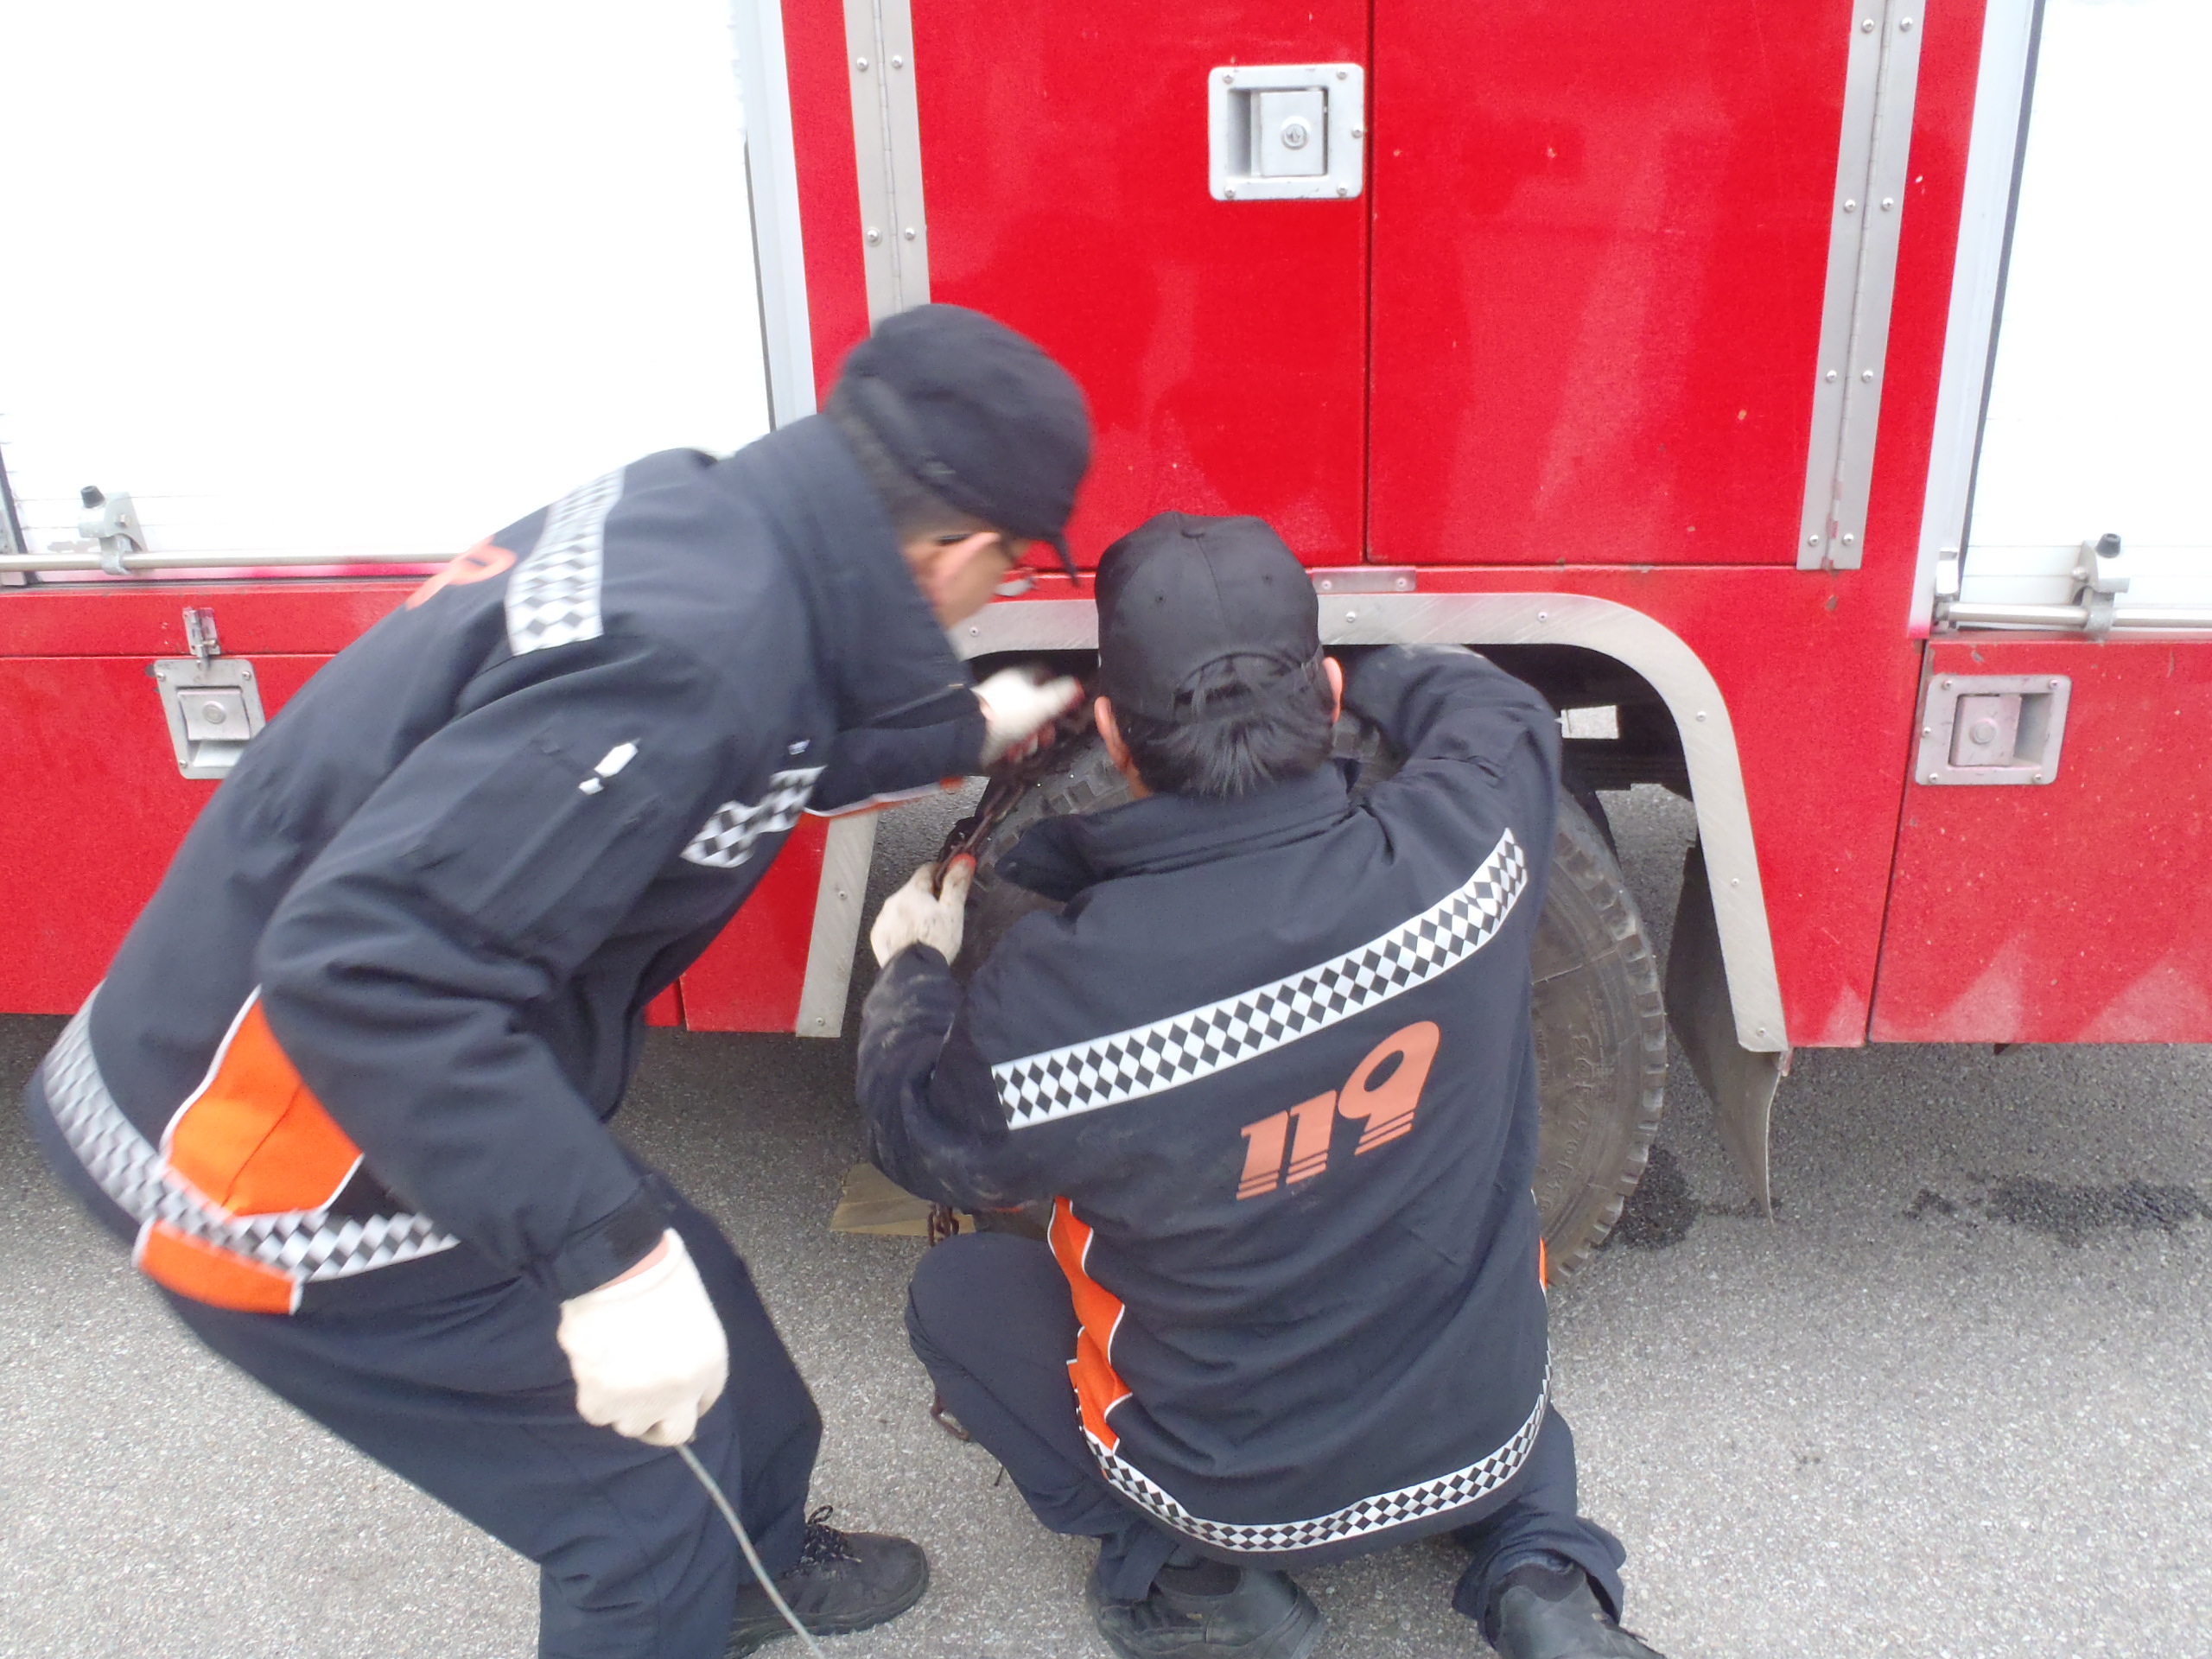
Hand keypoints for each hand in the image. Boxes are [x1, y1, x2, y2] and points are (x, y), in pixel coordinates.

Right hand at [556, 1230, 727, 1445]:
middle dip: (660, 1421)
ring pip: (630, 1424)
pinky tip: (593, 1371)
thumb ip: (688, 1346)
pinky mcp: (601, 1398)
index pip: (705, 1402)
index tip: (673, 1396)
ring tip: (613, 1373)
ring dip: (623, 1406)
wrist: (618, 1267)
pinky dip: (595, 1397)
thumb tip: (670, 1363)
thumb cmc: (660, 1271)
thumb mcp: (695, 1310)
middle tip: (642, 1401)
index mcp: (711, 1363)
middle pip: (673, 1430)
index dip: (687, 1400)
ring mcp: (640, 1399)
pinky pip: (598, 1412)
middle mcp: (680, 1391)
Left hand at [870, 858, 973, 966]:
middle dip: (927, 897)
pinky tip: (915, 940)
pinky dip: (902, 929)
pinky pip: (892, 926)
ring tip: (929, 930)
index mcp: (912, 891)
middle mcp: (894, 901)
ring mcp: (884, 919)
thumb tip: (963, 862)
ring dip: (913, 914)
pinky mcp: (879, 937)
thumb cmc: (934, 943)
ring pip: (901, 909)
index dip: (940, 872)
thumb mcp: (953, 911)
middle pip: (913, 891)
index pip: (926, 870)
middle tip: (942, 912)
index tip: (949, 877)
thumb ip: (956, 884)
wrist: (914, 973)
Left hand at [976, 667, 1082, 765]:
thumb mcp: (1044, 704)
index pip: (1046, 674)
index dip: (1059, 691)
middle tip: (1046, 737)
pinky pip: (1008, 732)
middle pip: (1036, 703)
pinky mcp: (990, 724)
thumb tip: (1078, 685)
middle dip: (1045, 723)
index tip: (1065, 708)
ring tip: (1027, 748)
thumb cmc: (1012, 715)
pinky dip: (1013, 744)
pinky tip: (1013, 753)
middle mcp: (1010, 688)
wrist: (972, 733)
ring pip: (1024, 721)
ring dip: (1029, 738)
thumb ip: (1063, 694)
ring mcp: (999, 706)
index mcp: (1022, 676)